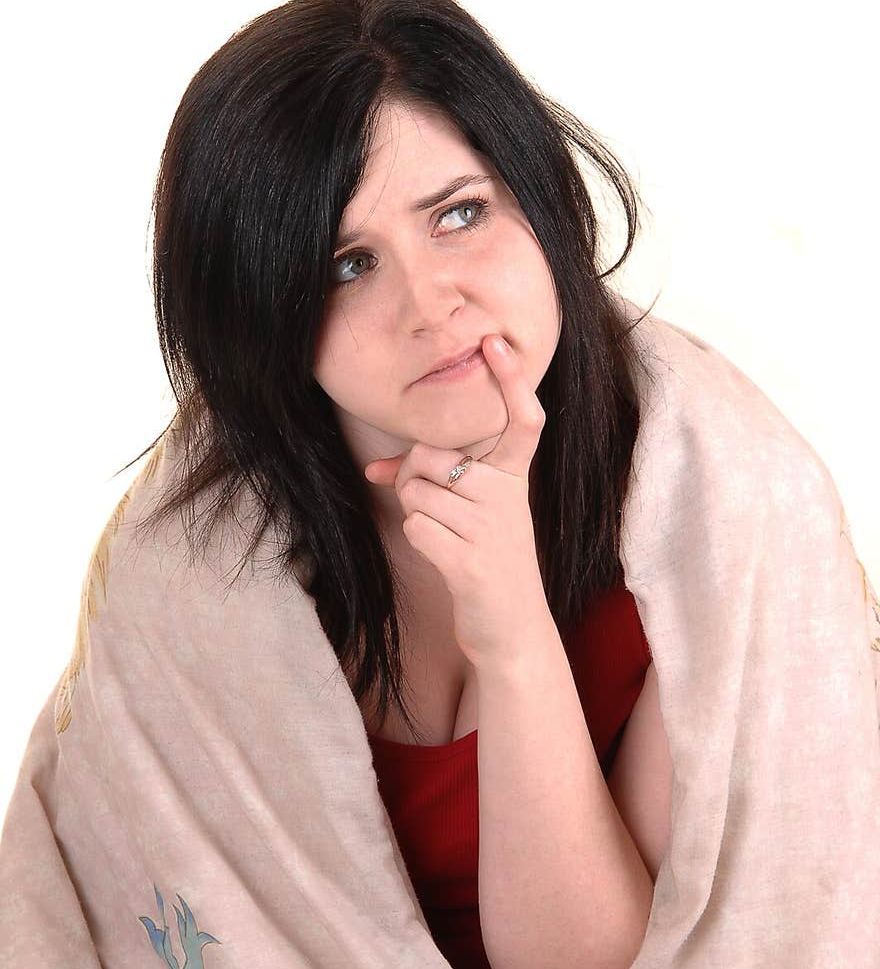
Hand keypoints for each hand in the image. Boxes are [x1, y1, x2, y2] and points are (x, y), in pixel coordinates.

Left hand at [364, 333, 550, 669]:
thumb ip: (431, 482)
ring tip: (448, 536)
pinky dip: (419, 540)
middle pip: (431, 457)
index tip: (494, 342)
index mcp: (515, 477)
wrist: (510, 626)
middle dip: (416, 479)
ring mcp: (492, 529)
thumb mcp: (473, 513)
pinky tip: (444, 555)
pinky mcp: (470, 562)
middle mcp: (509, 496)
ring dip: (417, 514)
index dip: (510, 380)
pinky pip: (416, 527)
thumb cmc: (486, 557)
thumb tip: (373, 469)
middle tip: (440, 510)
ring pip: (417, 493)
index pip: (523, 419)